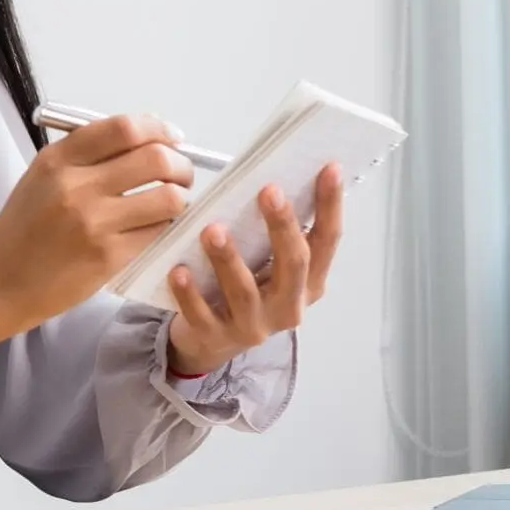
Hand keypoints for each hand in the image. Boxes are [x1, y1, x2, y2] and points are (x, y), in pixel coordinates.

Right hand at [0, 113, 193, 335]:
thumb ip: (86, 157)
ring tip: (169, 204)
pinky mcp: (108, 257)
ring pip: (167, 198)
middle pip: (155, 159)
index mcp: (58, 159)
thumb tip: (145, 143)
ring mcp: (94, 223)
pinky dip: (164, 227)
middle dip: (179, 165)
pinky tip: (152, 228)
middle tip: (179, 175)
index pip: (125, 128)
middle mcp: (76, 186)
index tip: (171, 139)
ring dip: (177, 198)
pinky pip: (157, 232)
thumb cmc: (22, 230)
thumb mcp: (41, 178)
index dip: (159, 130)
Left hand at [163, 163, 344, 377]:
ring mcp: (253, 325)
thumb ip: (275, 233)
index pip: (327, 240)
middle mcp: (288, 306)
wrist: (212, 340)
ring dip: (229, 259)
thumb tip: (275, 178)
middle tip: (268, 190)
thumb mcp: (269, 263)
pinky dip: (189, 293)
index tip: (329, 168)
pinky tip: (178, 270)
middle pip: (294, 265)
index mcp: (309, 282)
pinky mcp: (216, 337)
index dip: (330, 205)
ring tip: (213, 230)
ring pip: (244, 292)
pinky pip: (202, 315)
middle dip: (282, 226)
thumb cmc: (247, 288)